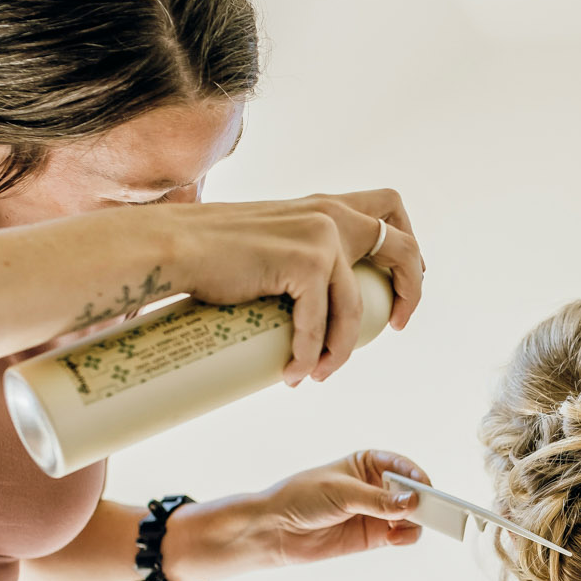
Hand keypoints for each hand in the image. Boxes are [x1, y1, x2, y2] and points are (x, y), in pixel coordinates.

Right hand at [156, 190, 423, 384]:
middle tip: (394, 326)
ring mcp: (320, 236)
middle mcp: (329, 214)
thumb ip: (291, 256)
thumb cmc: (207, 254)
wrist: (170, 247)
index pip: (387, 210)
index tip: (396, 288)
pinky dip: (309, 353)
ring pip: (354, 307)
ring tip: (318, 374)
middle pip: (403, 246)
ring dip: (340, 349)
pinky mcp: (303, 261)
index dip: (407, 248)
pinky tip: (294, 373)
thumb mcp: (266, 244)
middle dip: (410, 290)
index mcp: (323, 207)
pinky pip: (320, 322)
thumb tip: (301, 304)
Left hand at [165, 450, 428, 580]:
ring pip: (410, 516)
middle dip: (423, 501)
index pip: (402, 466)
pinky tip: (395, 537)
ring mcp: (376, 513)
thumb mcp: (342, 493)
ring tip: (410, 526)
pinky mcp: (373, 536)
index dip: (417, 476)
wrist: (275, 530)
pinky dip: (405, 537)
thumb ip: (378, 500)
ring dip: (416, 521)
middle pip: (411, 492)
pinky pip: (400, 535)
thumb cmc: (302, 498)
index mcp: (368, 463)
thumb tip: (412, 502)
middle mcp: (377, 487)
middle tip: (433, 510)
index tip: (425, 487)